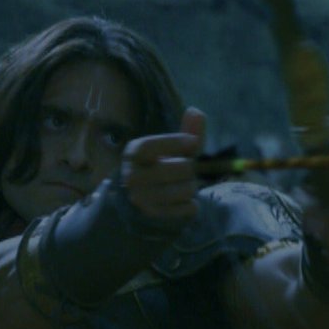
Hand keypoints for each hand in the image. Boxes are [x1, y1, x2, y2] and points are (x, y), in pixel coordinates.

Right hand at [119, 108, 204, 224]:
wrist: (135, 205)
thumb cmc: (156, 170)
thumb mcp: (167, 150)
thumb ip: (185, 132)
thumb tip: (196, 111)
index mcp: (132, 154)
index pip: (153, 145)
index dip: (177, 142)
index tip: (192, 143)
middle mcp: (132, 177)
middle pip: (181, 168)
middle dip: (189, 169)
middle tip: (182, 173)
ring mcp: (141, 199)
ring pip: (187, 189)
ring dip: (191, 188)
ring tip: (180, 188)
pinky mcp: (154, 217)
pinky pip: (189, 208)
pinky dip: (190, 205)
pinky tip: (179, 203)